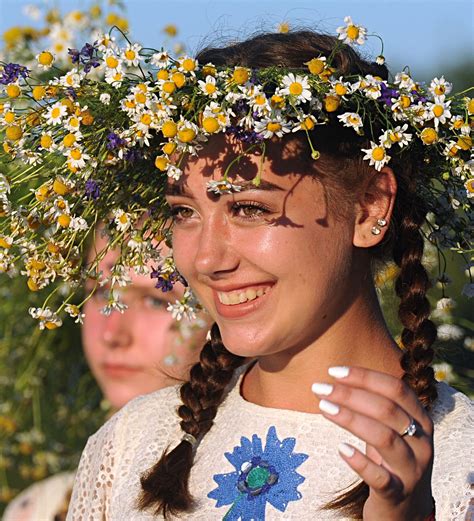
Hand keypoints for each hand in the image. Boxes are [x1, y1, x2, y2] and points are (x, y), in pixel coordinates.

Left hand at [311, 366, 433, 520]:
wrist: (408, 509)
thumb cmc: (391, 458)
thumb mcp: (391, 428)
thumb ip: (375, 404)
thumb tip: (335, 378)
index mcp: (421, 420)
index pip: (396, 389)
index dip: (364, 376)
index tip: (333, 371)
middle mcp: (421, 443)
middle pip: (387, 410)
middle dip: (350, 394)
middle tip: (320, 388)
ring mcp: (412, 470)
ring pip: (384, 438)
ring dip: (350, 419)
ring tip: (323, 407)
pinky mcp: (398, 494)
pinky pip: (380, 478)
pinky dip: (359, 461)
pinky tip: (341, 448)